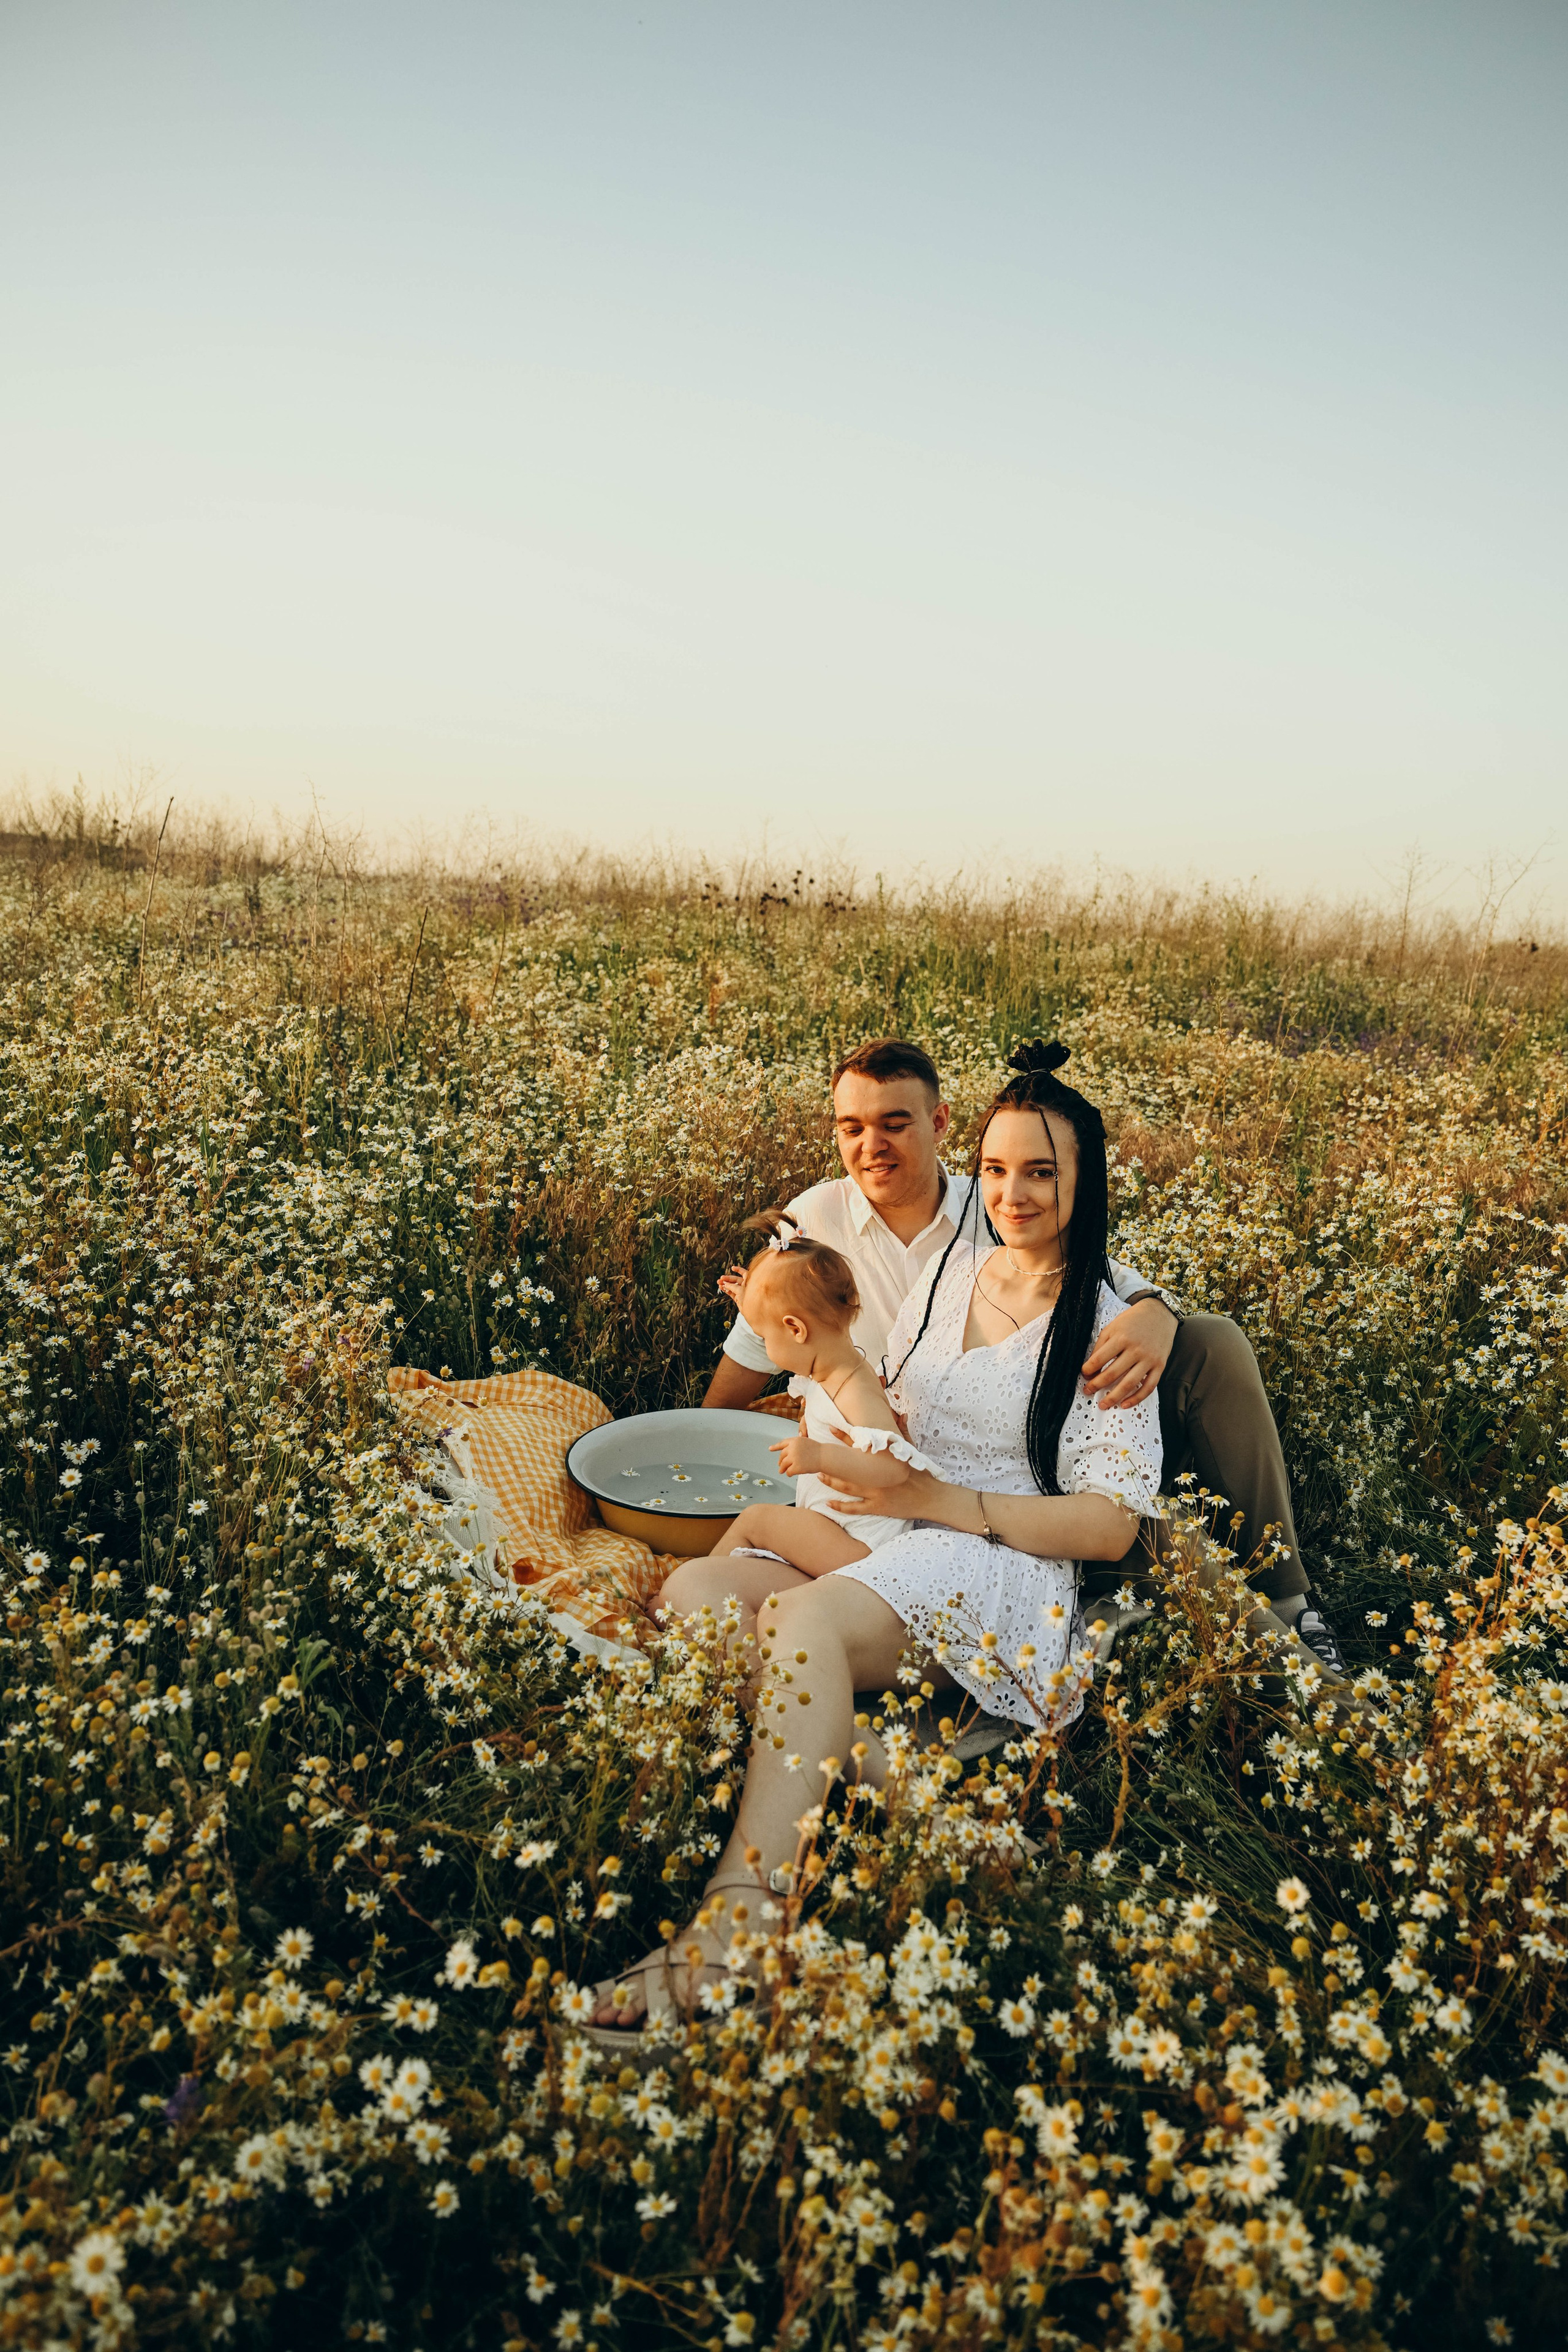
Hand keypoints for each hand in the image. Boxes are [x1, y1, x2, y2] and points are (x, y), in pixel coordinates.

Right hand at [716, 1265, 746, 1307]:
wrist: (752, 1311)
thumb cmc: (750, 1299)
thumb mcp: (740, 1290)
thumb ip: (732, 1286)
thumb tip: (725, 1284)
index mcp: (749, 1281)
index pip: (744, 1273)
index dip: (738, 1270)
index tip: (732, 1268)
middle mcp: (745, 1286)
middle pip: (736, 1279)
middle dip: (728, 1279)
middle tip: (721, 1278)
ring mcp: (741, 1292)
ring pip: (732, 1286)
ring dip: (725, 1284)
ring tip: (718, 1282)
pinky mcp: (738, 1298)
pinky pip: (731, 1292)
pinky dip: (726, 1290)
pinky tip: (721, 1287)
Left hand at [769, 1433, 821, 1477]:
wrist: (825, 1457)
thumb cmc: (817, 1450)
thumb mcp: (805, 1442)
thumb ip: (795, 1445)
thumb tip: (784, 1452)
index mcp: (795, 1440)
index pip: (782, 1443)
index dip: (776, 1447)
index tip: (770, 1449)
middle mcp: (792, 1448)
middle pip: (782, 1455)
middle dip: (781, 1461)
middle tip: (780, 1465)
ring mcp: (794, 1457)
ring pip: (783, 1464)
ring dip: (782, 1468)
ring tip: (782, 1471)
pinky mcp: (796, 1467)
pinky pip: (789, 1471)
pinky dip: (789, 1473)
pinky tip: (790, 1474)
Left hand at [812, 1430, 942, 1515]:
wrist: (930, 1497)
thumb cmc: (921, 1473)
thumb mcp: (913, 1451)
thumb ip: (904, 1433)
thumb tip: (902, 1415)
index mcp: (884, 1460)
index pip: (860, 1445)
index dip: (843, 1436)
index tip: (830, 1429)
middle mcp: (877, 1476)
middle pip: (848, 1467)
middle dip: (832, 1462)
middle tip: (818, 1457)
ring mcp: (875, 1491)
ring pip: (848, 1487)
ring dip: (832, 1481)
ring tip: (819, 1476)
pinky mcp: (877, 1506)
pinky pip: (855, 1507)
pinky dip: (841, 1506)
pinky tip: (828, 1503)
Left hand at [1081, 1297, 1175, 1409]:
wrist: (1159, 1314)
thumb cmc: (1132, 1321)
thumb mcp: (1112, 1328)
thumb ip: (1100, 1346)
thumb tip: (1090, 1369)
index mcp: (1121, 1337)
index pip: (1099, 1359)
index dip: (1088, 1369)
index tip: (1083, 1374)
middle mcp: (1136, 1349)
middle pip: (1112, 1373)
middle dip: (1096, 1385)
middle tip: (1087, 1391)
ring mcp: (1149, 1359)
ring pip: (1129, 1384)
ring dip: (1114, 1397)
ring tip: (1103, 1405)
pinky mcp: (1160, 1366)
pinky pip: (1148, 1387)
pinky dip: (1136, 1398)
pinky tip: (1125, 1404)